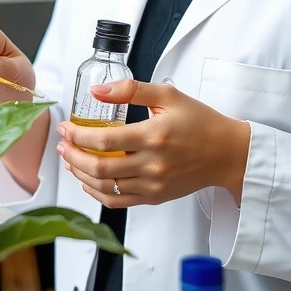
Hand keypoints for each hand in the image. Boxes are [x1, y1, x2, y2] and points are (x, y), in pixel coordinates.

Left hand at [55, 79, 250, 208]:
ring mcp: (154, 185)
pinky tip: (88, 180)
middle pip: (99, 168)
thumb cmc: (201, 122)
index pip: (104, 140)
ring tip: (70, 158)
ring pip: (106, 187)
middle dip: (72, 155)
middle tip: (62, 143)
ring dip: (80, 173)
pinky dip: (97, 193)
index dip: (77, 135)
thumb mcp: (168, 95)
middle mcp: (152, 165)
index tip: (66, 127)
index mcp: (153, 136)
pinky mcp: (156, 197)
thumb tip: (97, 90)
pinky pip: (119, 202)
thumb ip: (131, 88)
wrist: (228, 154)